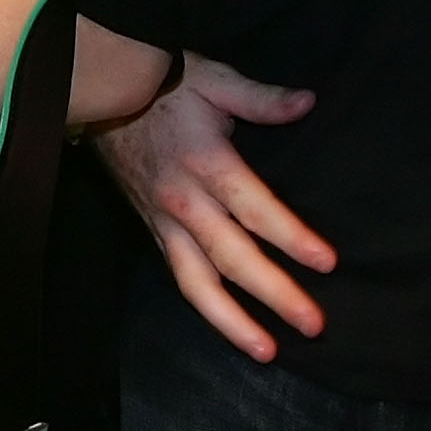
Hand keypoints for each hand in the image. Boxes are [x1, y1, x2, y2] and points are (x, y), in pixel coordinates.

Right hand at [93, 54, 331, 361]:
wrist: (105, 97)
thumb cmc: (165, 87)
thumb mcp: (214, 80)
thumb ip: (260, 98)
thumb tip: (308, 102)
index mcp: (205, 162)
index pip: (253, 208)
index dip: (290, 236)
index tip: (325, 262)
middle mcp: (184, 202)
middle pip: (231, 258)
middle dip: (273, 294)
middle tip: (313, 324)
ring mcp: (165, 223)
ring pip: (196, 283)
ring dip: (232, 321)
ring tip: (266, 350)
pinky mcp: (153, 233)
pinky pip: (180, 278)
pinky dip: (206, 307)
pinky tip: (231, 329)